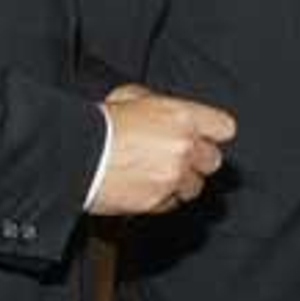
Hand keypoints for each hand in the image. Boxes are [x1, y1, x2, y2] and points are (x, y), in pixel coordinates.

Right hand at [88, 92, 236, 215]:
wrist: (75, 154)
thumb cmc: (100, 124)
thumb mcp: (133, 96)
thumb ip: (161, 105)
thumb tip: (169, 113)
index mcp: (183, 117)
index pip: (225, 128)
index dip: (214, 134)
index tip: (205, 137)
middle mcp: (184, 147)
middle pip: (213, 161)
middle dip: (198, 161)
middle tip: (178, 158)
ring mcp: (173, 176)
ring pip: (194, 186)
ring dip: (180, 182)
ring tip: (156, 174)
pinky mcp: (157, 201)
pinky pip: (172, 203)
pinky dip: (162, 198)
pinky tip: (144, 187)